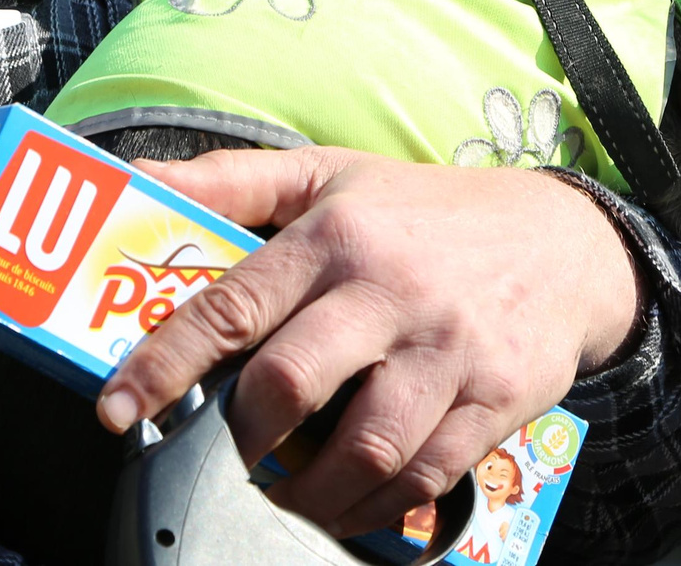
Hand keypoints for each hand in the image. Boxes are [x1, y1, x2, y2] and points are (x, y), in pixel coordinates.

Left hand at [94, 147, 640, 538]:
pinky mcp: (496, 396)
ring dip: (308, 491)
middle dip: (241, 440)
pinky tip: (353, 501)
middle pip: (292, 384)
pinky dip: (377, 503)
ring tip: (285, 494)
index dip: (165, 365)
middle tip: (223, 457)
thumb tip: (129, 179)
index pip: (233, 306)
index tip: (117, 411)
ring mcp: (448, 348)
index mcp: (336, 235)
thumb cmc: (422, 212)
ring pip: (364, 446)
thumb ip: (227, 183)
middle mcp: (390, 290)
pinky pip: (426, 472)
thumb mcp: (327, 176)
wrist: (562, 242)